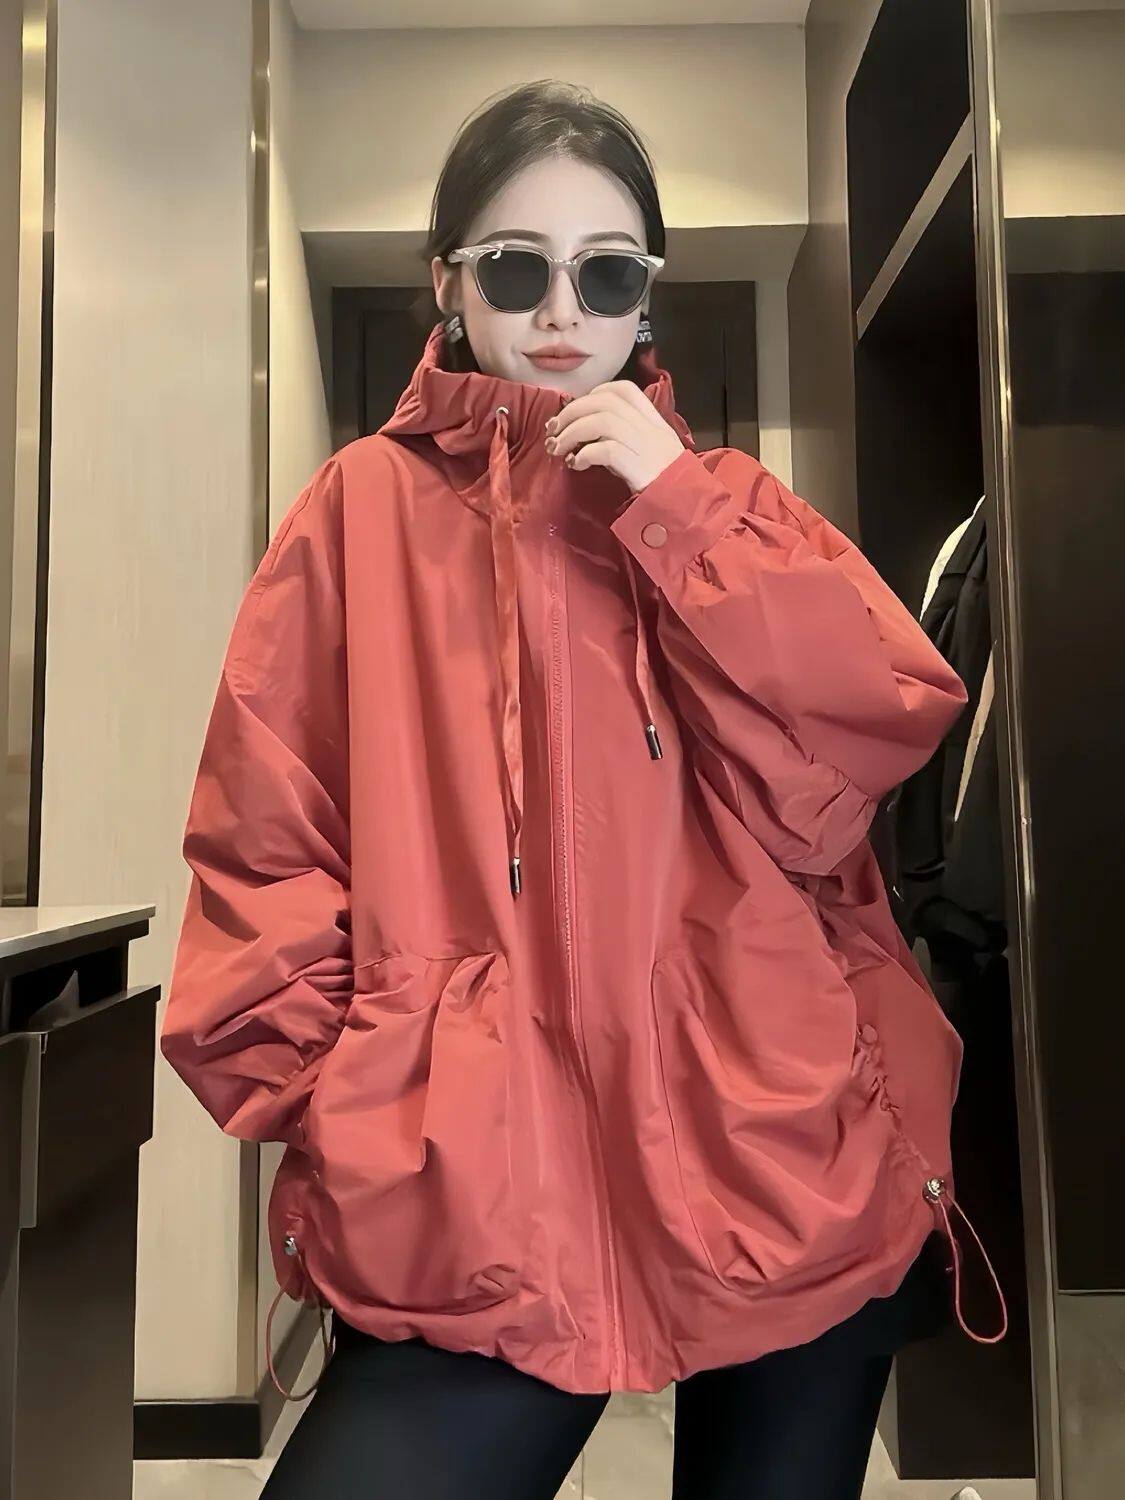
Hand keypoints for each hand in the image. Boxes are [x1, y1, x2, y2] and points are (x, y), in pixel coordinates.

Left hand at [544, 380, 684, 494]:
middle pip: (603, 402)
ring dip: (571, 432)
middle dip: (571, 411)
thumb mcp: (648, 449)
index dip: (595, 393)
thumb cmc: (663, 480)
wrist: (683, 503)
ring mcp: (642, 442)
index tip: (578, 407)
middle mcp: (648, 426)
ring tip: (557, 448)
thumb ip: (626, 435)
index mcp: (653, 419)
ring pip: (599, 421)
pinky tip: (575, 464)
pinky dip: (583, 454)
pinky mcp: (635, 463)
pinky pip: (603, 450)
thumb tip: (586, 431)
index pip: (624, 389)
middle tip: (552, 429)